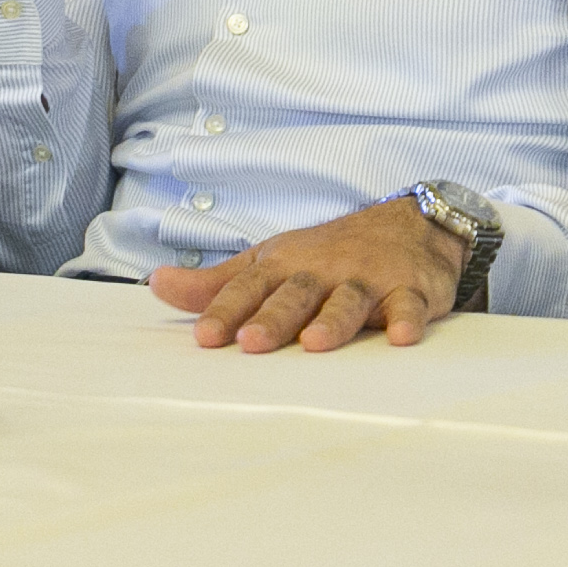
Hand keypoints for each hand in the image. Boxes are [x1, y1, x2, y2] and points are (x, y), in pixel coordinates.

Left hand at [146, 197, 466, 352]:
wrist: (408, 224)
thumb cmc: (327, 254)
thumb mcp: (269, 263)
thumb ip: (217, 284)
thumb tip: (157, 285)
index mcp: (284, 266)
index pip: (249, 287)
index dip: (226, 310)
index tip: (204, 336)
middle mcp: (323, 270)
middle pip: (295, 294)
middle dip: (274, 318)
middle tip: (250, 341)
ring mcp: (368, 279)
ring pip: (349, 299)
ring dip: (333, 320)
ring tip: (316, 343)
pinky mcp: (410, 290)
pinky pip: (410, 305)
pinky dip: (408, 319)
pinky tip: (402, 336)